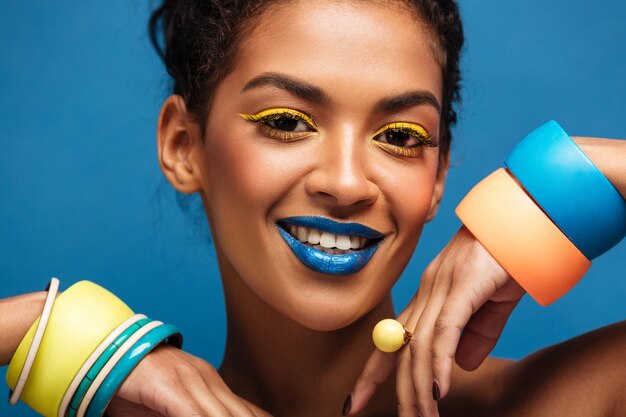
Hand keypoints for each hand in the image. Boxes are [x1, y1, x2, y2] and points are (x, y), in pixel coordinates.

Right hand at [105, 344, 271, 416]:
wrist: (103, 353)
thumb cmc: (133, 385)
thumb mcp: (170, 406)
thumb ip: (193, 413)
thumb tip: (208, 416)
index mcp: (209, 383)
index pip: (246, 410)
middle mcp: (205, 379)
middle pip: (240, 413)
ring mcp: (190, 380)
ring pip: (223, 415)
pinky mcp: (170, 387)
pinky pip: (193, 414)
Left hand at [347, 226, 525, 416]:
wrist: (523, 222)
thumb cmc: (508, 258)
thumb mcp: (491, 304)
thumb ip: (476, 334)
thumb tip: (462, 365)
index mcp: (429, 296)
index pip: (393, 340)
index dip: (374, 372)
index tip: (356, 401)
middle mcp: (427, 293)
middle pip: (400, 348)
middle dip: (395, 390)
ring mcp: (441, 288)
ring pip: (420, 346)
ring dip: (421, 387)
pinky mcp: (462, 287)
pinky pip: (444, 331)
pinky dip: (440, 363)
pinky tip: (439, 389)